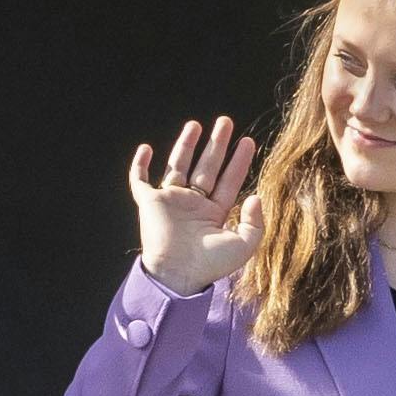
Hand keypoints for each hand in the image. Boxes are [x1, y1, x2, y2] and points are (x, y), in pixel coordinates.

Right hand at [127, 117, 258, 292]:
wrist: (177, 274)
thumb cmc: (210, 264)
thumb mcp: (244, 245)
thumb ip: (255, 222)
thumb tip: (255, 197)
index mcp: (214, 213)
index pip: (228, 180)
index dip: (238, 161)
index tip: (248, 141)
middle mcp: (193, 204)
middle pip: (206, 166)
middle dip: (216, 144)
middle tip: (225, 121)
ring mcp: (170, 201)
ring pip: (178, 166)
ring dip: (186, 145)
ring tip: (195, 125)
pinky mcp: (149, 203)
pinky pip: (140, 180)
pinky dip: (140, 165)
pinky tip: (145, 148)